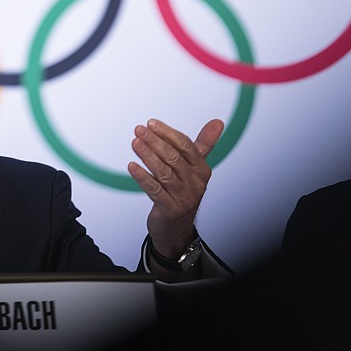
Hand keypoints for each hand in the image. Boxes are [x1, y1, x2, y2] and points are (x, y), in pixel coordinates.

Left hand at [128, 118, 223, 259]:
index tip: (151, 123)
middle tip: (139, 130)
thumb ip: (204, 144)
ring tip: (135, 143)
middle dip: (154, 141)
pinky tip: (132, 167)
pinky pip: (154, 189)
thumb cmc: (184, 192)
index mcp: (202, 169)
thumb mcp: (195, 168)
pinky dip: (142, 177)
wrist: (177, 228)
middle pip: (173, 157)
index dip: (168, 133)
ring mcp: (183, 196)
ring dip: (147, 155)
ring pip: (163, 172)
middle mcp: (195, 183)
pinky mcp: (170, 208)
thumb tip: (218, 122)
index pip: (185, 146)